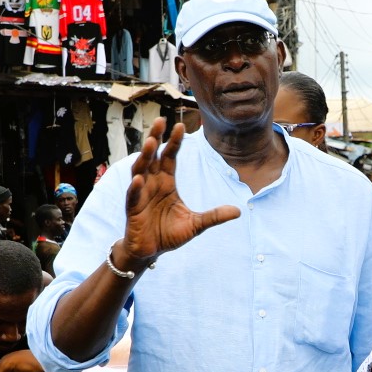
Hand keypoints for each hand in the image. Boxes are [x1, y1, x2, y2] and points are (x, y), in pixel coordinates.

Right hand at [114, 118, 240, 270]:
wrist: (151, 251)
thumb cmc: (170, 234)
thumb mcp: (196, 224)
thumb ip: (214, 216)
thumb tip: (238, 211)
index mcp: (167, 182)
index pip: (170, 157)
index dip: (175, 142)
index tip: (181, 125)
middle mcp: (152, 183)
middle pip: (154, 156)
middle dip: (156, 138)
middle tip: (160, 120)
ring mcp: (140, 194)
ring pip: (141, 170)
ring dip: (145, 157)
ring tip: (151, 143)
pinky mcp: (133, 209)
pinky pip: (133, 196)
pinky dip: (135, 188)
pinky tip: (138, 180)